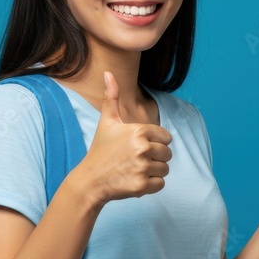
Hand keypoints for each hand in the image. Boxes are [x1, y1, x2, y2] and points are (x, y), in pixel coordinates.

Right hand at [70, 71, 171, 206]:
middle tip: (136, 160)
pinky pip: (161, 184)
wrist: (90, 180)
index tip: (139, 147)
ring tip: (135, 170)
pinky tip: (135, 180)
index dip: (155, 143)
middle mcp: (142, 148)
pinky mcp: (142, 185)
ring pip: (165, 169)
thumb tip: (108, 73)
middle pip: (168, 154)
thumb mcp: (106, 121)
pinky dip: (151, 185)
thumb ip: (111, 97)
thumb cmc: (100, 150)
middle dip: (156, 158)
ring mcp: (142, 167)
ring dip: (154, 172)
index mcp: (139, 130)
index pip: (166, 137)